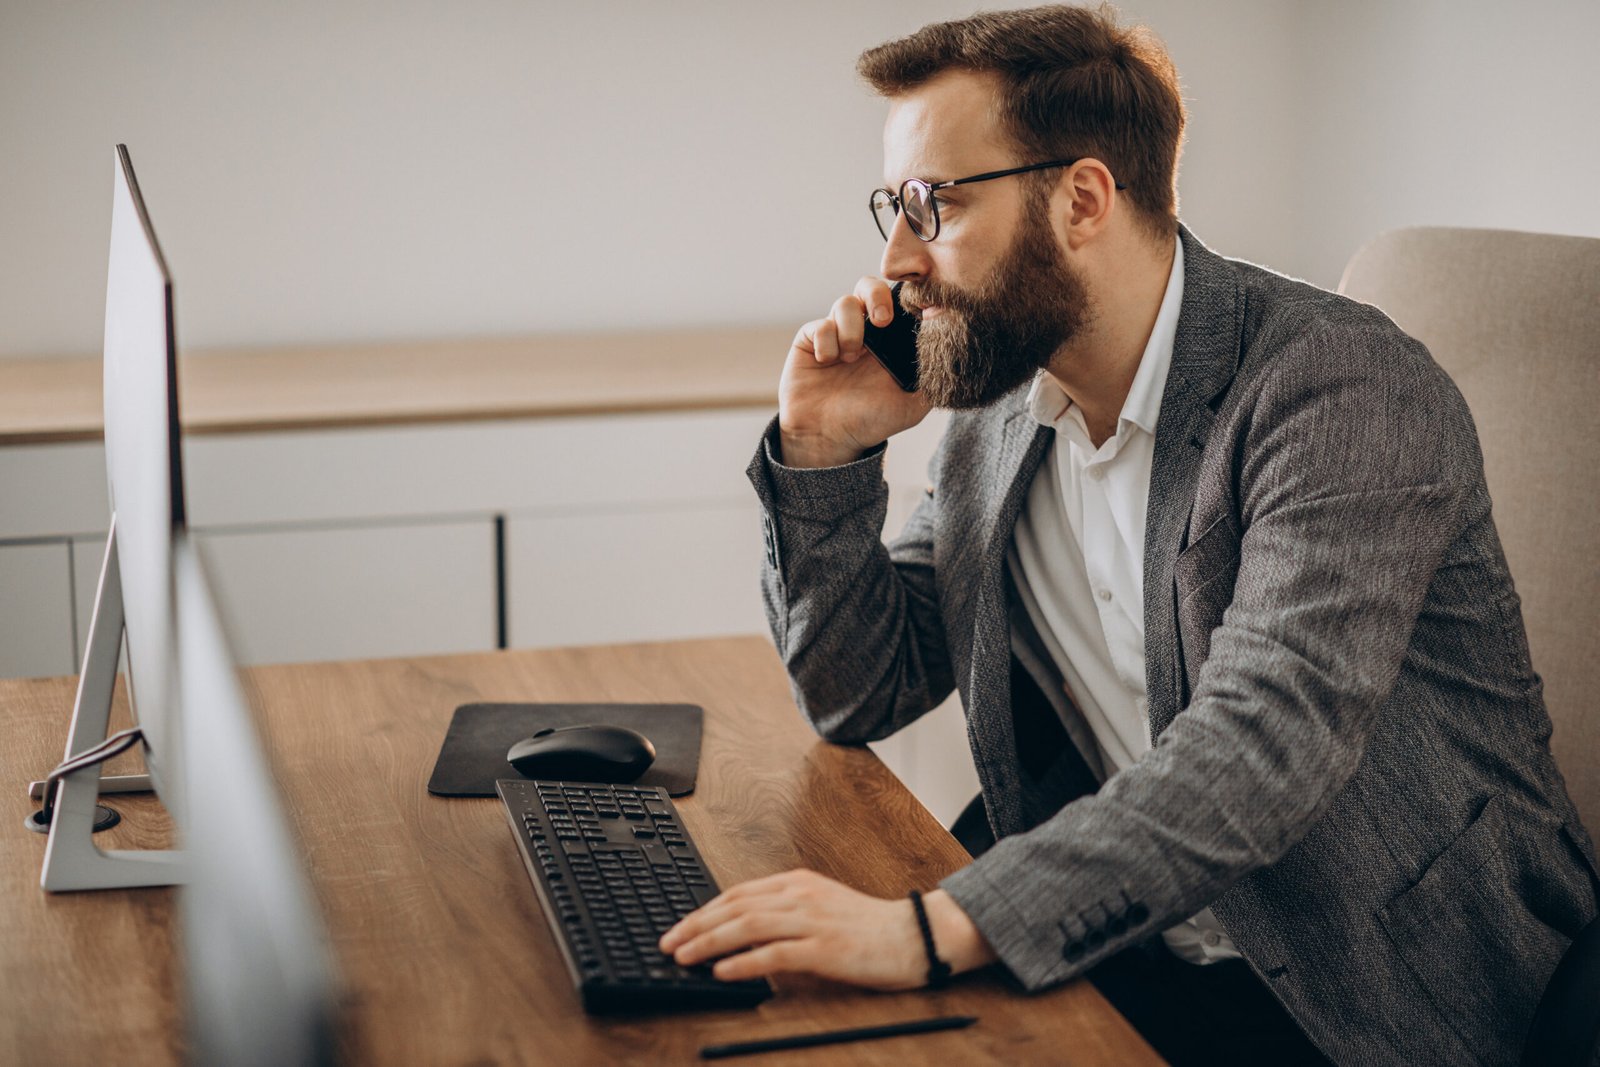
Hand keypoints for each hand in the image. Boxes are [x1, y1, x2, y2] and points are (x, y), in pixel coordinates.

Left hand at [657, 869, 995, 989]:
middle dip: (695, 925)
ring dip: (709, 941)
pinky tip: (723, 971)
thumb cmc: (867, 927)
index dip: (702, 910)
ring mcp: (813, 920)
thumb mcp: (820, 907)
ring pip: (748, 925)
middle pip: (734, 906)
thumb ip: (784, 913)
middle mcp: (800, 896)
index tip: (678, 927)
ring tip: (684, 956)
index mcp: (797, 883)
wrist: (913, 935)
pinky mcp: (825, 948)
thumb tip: (740, 933)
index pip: (737, 893)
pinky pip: (774, 953)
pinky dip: (744, 962)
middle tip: (668, 943)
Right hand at [777, 277, 932, 467]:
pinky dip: (826, 341)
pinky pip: (820, 324)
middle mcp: (864, 332)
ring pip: (845, 303)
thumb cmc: (870, 421)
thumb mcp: (913, 406)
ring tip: (850, 357)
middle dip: (877, 296)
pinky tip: (827, 362)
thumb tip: (953, 352)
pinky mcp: (811, 339)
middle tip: (882, 320)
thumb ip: (932, 379)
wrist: (827, 437)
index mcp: (890, 341)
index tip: (912, 311)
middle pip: (871, 287)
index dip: (905, 299)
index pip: (899, 304)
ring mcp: (837, 333)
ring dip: (850, 328)